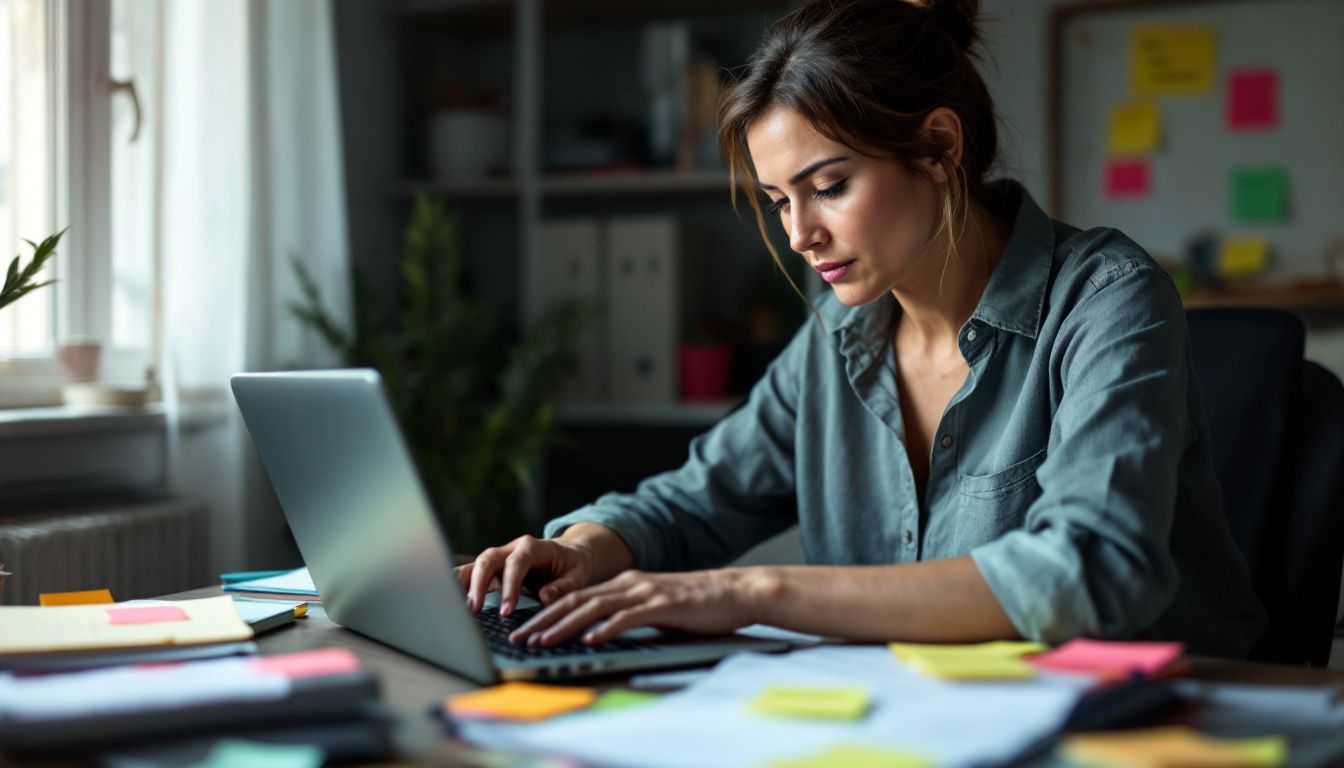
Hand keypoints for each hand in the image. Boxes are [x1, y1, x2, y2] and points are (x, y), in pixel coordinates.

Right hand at [456, 535, 595, 617]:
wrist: (569, 554)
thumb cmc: (573, 566)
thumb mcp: (578, 576)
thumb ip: (564, 586)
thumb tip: (545, 598)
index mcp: (534, 547)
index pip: (516, 563)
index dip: (509, 586)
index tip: (506, 611)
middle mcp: (512, 548)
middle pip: (488, 558)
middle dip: (479, 583)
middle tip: (475, 610)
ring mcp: (500, 557)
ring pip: (476, 564)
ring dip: (465, 584)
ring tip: (459, 608)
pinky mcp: (493, 568)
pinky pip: (473, 572)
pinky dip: (461, 584)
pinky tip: (453, 600)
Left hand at [507, 568, 764, 647]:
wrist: (736, 592)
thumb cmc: (698, 604)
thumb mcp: (655, 606)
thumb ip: (628, 614)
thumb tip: (599, 632)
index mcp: (625, 584)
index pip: (576, 597)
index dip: (547, 613)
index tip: (525, 630)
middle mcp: (630, 584)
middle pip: (576, 600)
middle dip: (544, 619)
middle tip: (519, 637)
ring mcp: (646, 593)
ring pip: (594, 607)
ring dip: (564, 625)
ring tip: (543, 640)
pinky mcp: (664, 606)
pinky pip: (628, 617)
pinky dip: (606, 628)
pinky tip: (591, 640)